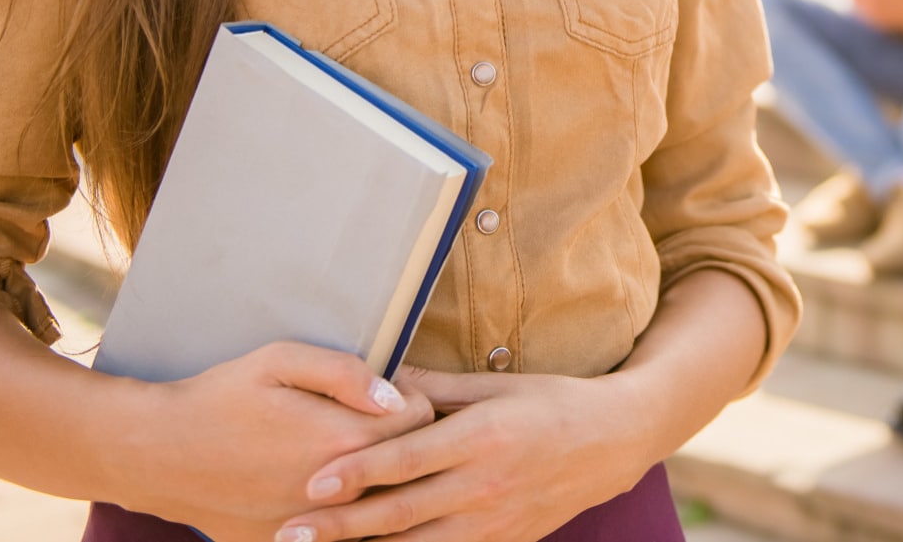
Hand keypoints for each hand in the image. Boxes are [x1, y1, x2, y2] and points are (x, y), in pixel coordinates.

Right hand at [125, 342, 434, 541]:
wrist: (157, 454)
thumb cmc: (220, 398)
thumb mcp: (280, 361)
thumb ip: (345, 373)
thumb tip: (396, 396)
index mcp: (341, 440)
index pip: (421, 421)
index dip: (413, 399)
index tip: (390, 392)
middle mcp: (336, 493)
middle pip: (407, 467)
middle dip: (404, 440)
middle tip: (378, 420)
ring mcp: (315, 528)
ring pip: (381, 507)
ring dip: (380, 481)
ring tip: (357, 454)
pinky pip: (344, 535)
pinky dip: (349, 513)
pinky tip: (334, 489)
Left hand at [277, 368, 655, 541]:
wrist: (612, 442)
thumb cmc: (549, 403)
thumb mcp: (494, 385)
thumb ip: (433, 388)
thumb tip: (377, 376)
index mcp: (482, 437)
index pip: (406, 460)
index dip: (357, 474)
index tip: (312, 484)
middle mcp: (486, 486)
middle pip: (400, 514)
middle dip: (340, 527)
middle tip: (290, 533)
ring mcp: (495, 523)